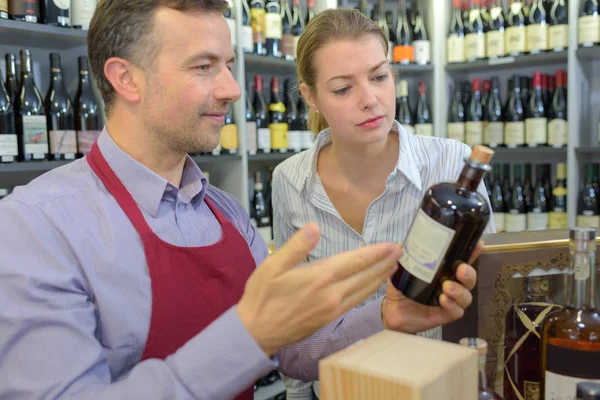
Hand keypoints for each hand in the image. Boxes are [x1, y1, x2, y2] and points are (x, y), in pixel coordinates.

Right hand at [237, 222, 402, 356]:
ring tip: (393, 266)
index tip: (393, 245)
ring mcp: (332, 309)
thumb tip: (314, 226)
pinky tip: (372, 286)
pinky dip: (369, 291)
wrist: (257, 331)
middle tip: (401, 252)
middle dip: (385, 263)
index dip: (376, 252)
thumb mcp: (273, 266)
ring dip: (381, 277)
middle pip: (366, 276)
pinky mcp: (329, 318)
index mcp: (320, 277)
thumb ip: (296, 246)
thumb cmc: (262, 296)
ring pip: (364, 290)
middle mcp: (331, 294)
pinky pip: (356, 301)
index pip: (356, 261)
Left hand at [382, 240, 482, 333]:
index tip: (478, 244)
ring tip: (447, 287)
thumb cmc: (401, 286)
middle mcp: (450, 283)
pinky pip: (456, 312)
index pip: (462, 259)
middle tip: (460, 269)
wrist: (391, 309)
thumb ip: (403, 256)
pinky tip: (443, 300)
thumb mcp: (400, 268)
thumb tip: (400, 245)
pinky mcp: (444, 315)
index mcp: (443, 269)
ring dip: (460, 291)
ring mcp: (449, 300)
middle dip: (469, 273)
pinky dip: (452, 306)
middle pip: (469, 278)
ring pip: (466, 296)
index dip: (472, 252)